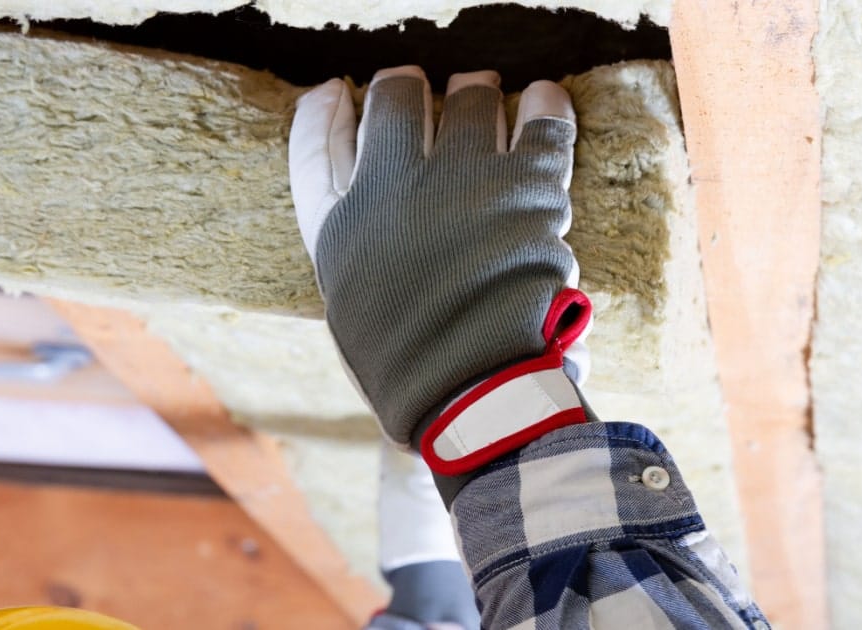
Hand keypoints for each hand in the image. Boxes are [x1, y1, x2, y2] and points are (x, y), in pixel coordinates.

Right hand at [289, 67, 591, 495]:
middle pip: (395, 100)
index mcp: (340, 226)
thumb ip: (348, 241)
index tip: (335, 92)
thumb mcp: (348, 308)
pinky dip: (546, 106)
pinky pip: (541, 123)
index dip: (323, 112)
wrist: (473, 396)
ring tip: (482, 97)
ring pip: (470, 100)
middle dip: (406, 89)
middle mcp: (391, 189)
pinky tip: (544, 97)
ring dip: (476, 95)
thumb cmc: (407, 365)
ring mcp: (459, 180)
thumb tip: (363, 197)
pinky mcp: (526, 186)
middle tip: (422, 94)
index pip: (315, 146)